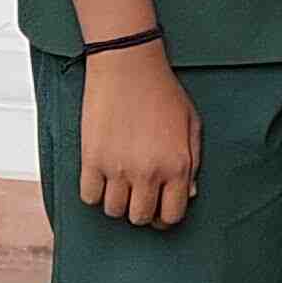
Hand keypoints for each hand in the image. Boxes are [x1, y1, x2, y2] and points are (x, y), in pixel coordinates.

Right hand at [79, 45, 201, 230]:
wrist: (127, 65)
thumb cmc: (162, 91)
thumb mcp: (191, 124)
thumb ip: (193, 162)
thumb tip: (189, 193)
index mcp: (177, 166)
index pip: (172, 215)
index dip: (165, 216)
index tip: (159, 207)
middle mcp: (148, 172)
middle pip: (140, 218)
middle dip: (141, 210)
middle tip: (138, 193)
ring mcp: (118, 168)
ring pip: (113, 211)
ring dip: (117, 200)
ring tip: (119, 181)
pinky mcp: (92, 159)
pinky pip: (89, 196)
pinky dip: (94, 191)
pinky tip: (101, 175)